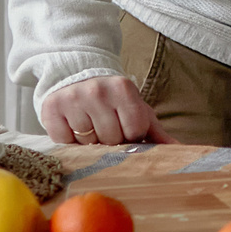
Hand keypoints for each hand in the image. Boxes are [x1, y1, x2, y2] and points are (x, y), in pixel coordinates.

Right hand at [39, 74, 162, 146]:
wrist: (75, 79)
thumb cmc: (112, 102)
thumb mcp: (136, 110)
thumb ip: (156, 132)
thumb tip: (179, 152)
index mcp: (123, 88)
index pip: (135, 130)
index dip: (132, 135)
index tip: (125, 127)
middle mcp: (97, 90)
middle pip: (112, 140)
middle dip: (111, 141)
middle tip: (105, 127)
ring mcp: (73, 99)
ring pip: (88, 144)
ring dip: (90, 143)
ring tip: (89, 127)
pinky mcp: (51, 109)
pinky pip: (65, 143)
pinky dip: (69, 142)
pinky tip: (73, 128)